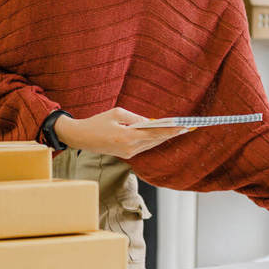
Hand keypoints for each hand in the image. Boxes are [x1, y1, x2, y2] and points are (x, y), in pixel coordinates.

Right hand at [52, 107, 190, 158]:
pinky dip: (154, 140)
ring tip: (180, 130)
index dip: (171, 130)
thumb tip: (152, 122)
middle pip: (156, 140)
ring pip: (151, 144)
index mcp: (127, 138)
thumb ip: (136, 118)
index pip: (154, 134)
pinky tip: (163, 134)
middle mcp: (130, 149)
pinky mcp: (126, 155)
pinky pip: (144, 146)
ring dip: (164, 137)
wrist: (80, 137)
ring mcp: (128, 154)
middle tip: (188, 127)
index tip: (184, 126)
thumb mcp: (118, 113)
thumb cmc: (98, 121)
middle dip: (172, 133)